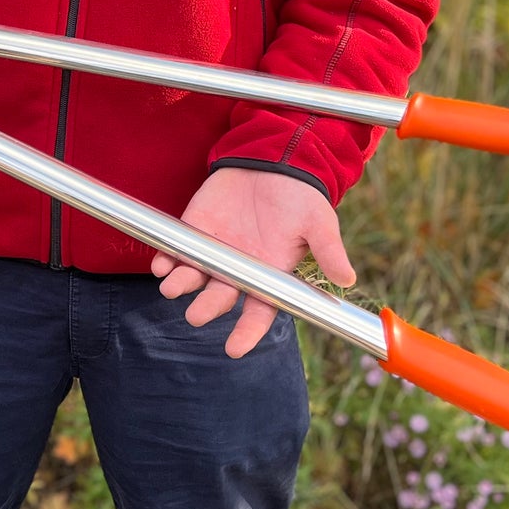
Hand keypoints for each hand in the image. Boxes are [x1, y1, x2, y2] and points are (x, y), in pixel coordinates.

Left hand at [150, 167, 356, 358]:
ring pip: (193, 278)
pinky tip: (161, 263)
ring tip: (172, 287)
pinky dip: (166, 258)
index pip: (257, 313)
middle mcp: (238, 270)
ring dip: (180, 285)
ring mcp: (214, 250)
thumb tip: (348, 279)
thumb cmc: (299, 196)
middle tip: (197, 314)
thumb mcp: (318, 221)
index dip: (246, 333)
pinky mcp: (194, 229)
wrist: (273, 159)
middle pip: (219, 298)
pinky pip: (176, 251)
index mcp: (268, 275)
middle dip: (206, 308)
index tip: (234, 350)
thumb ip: (329, 250)